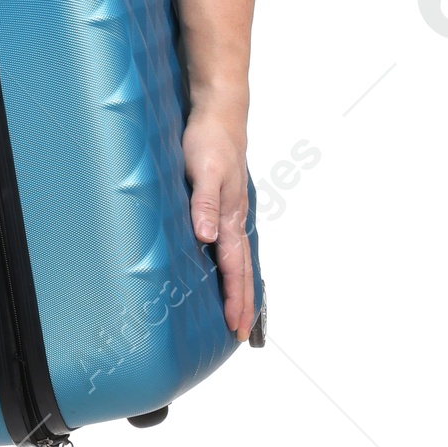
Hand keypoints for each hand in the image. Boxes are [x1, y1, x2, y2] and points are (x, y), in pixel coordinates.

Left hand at [184, 100, 255, 338]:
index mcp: (230, 218)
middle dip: (243, 303)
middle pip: (243, 270)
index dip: (235, 298)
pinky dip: (235, 265)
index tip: (235, 326)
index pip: (234, 268)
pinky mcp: (226, 205)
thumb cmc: (209, 141)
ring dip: (242, 287)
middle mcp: (235, 220)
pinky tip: (229, 271)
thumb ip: (204, 205)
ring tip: (243, 312)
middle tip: (242, 333)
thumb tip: (207, 239)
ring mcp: (232, 213)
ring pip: (240, 259)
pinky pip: (233, 244)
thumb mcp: (203, 172)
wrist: (220, 113)